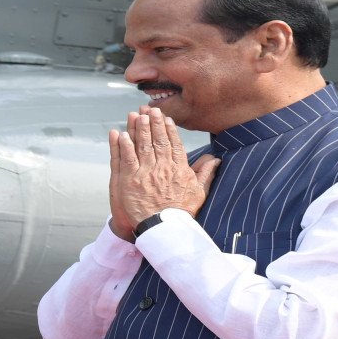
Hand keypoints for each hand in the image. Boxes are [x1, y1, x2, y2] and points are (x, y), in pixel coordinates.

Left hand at [108, 107, 219, 240]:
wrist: (165, 229)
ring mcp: (146, 173)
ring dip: (140, 129)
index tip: (166, 118)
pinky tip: (122, 134)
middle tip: (151, 110)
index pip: (174, 144)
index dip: (169, 130)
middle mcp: (163, 168)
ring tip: (137, 115)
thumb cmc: (182, 213)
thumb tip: (215, 158)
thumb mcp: (200, 192)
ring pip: (143, 146)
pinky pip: (127, 159)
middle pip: (158, 140)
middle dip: (154, 123)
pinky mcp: (130, 181)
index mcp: (179, 169)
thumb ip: (206, 173)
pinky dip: (124, 146)